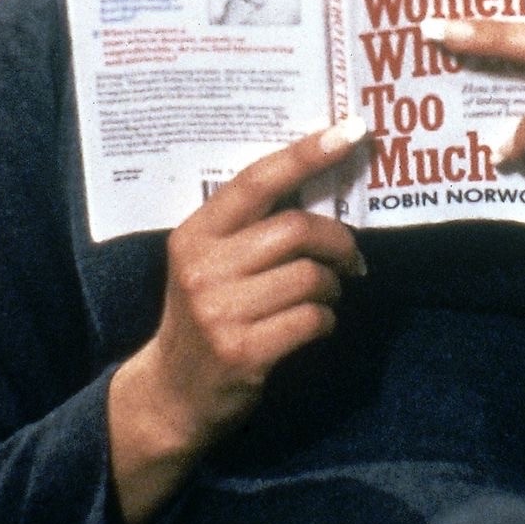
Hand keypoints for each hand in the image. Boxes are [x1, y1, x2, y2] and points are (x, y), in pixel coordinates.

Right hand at [108, 120, 367, 523]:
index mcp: (195, 234)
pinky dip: (326, 321)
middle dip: (339, 241)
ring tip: (324, 297)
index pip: (257, 180)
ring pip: (311, 277)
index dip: (307, 152)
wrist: (171, 393)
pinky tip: (314, 325)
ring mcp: (220, 311)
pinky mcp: (243, 351)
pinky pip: (312, 320)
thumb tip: (321, 184)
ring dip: (332, 288)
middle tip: (352, 259)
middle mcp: (203, 267)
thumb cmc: (204, 315)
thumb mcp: (209, 262)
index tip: (351, 130)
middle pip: (297, 229)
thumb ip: (249, 228)